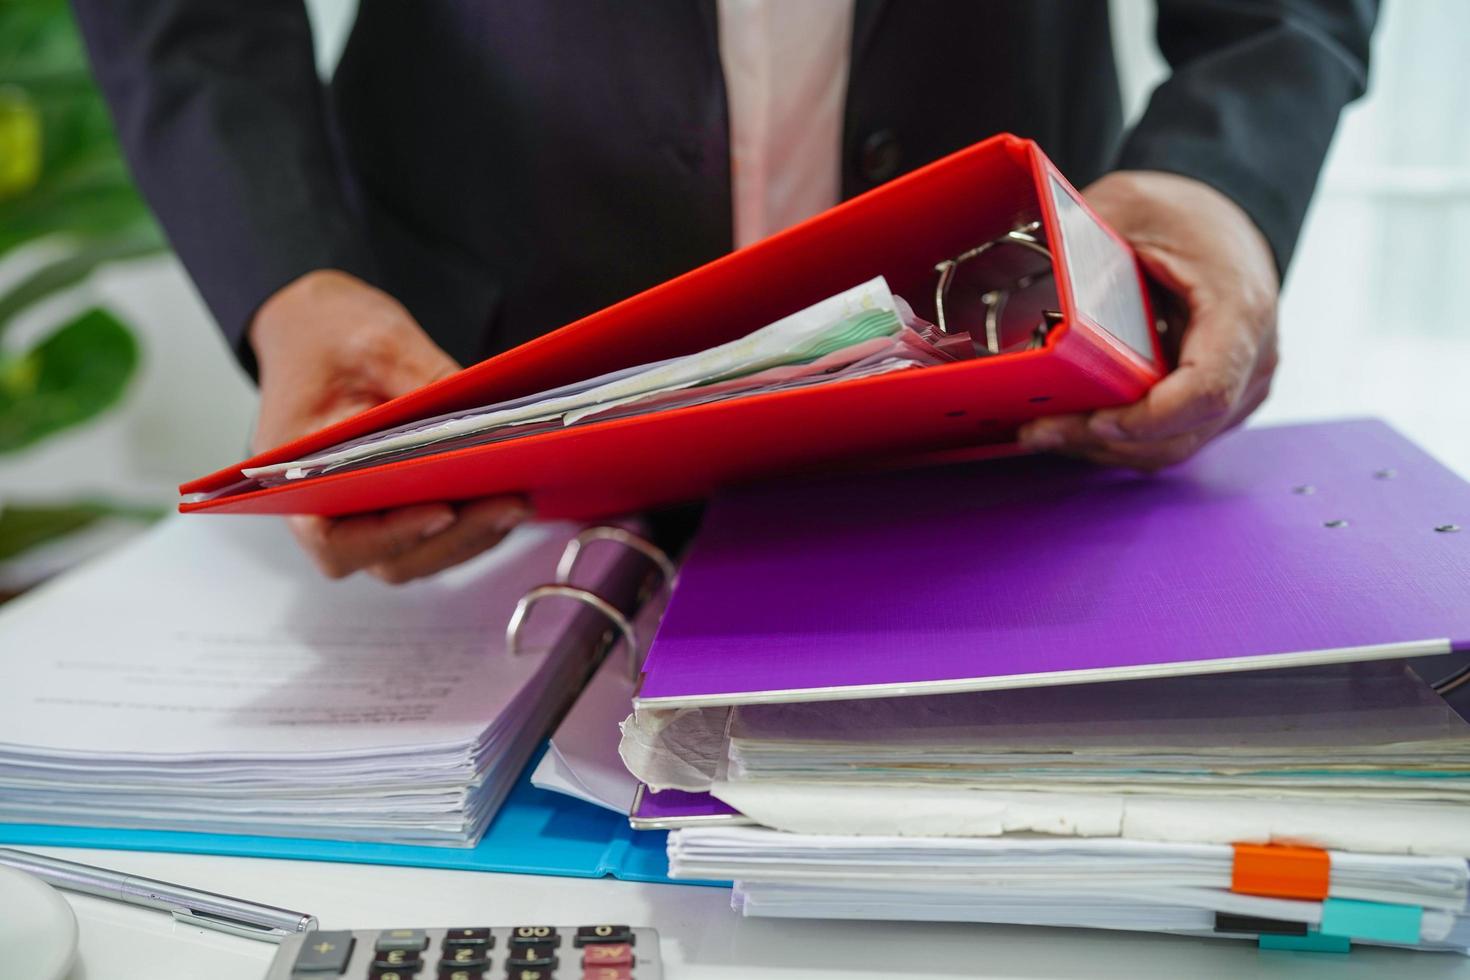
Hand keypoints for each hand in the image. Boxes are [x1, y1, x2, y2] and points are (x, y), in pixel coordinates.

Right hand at [249, 269, 528, 582]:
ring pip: (420, 554)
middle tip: (510, 504)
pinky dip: (471, 524)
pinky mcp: (396, 504)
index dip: (390, 537)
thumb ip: (423, 380)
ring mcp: (362, 513)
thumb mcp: (374, 341)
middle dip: (454, 538)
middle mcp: (324, 508)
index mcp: (293, 475)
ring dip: (471, 537)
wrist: (312, 323)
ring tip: (518, 501)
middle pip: (390, 558)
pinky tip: (508, 494)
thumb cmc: (326, 332)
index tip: (444, 511)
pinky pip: (434, 534)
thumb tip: (485, 423)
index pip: (334, 539)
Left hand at [1017, 170, 1279, 468]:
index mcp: (1240, 309)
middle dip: (1106, 441)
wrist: (1221, 223)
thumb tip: (1030, 275)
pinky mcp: (1220, 404)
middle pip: (1184, 431)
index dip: (1149, 418)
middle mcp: (1254, 358)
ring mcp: (1242, 388)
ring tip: (1045, 433)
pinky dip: (1122, 442)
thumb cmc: (1183, 214)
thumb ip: (1083, 242)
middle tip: (1041, 431)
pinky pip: (1172, 438)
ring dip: (1107, 449)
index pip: (1207, 389)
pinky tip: (1074, 427)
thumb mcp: (1129, 206)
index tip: (1096, 420)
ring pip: (1175, 446)